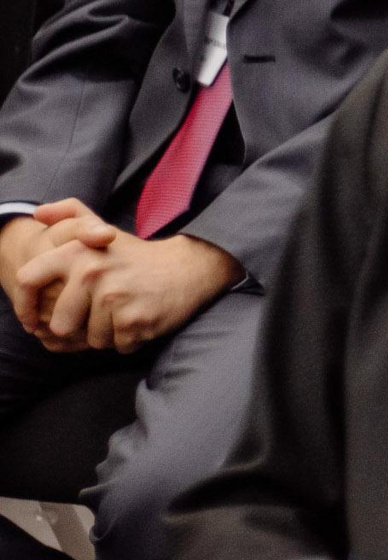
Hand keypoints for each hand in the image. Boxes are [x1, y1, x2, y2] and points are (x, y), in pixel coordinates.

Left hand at [15, 208, 241, 352]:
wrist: (190, 268)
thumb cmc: (138, 257)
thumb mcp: (103, 230)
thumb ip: (69, 215)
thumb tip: (38, 213)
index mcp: (77, 253)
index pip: (27, 280)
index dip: (24, 306)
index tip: (32, 321)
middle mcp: (92, 272)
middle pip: (60, 325)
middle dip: (81, 329)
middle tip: (103, 314)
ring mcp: (113, 297)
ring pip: (91, 339)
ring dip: (108, 334)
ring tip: (126, 313)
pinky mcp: (133, 319)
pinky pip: (118, 346)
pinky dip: (130, 340)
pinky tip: (141, 319)